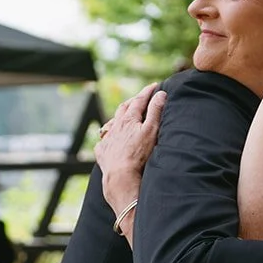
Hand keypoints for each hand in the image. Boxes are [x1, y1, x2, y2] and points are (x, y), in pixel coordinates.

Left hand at [96, 83, 166, 215]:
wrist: (120, 176)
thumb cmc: (139, 155)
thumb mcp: (152, 131)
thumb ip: (155, 111)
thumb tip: (160, 94)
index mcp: (128, 119)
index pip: (139, 100)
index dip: (147, 92)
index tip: (154, 85)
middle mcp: (115, 126)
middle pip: (123, 109)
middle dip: (132, 101)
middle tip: (140, 98)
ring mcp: (107, 139)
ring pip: (111, 123)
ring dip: (118, 118)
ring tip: (122, 117)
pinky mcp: (102, 152)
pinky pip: (103, 141)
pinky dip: (108, 137)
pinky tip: (109, 139)